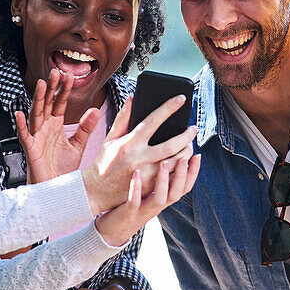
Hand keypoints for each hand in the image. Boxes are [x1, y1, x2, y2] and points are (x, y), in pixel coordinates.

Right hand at [15, 68, 99, 184]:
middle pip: (47, 104)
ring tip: (41, 84)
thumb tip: (95, 110)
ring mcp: (37, 137)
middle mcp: (45, 128)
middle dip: (51, 88)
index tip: (70, 76)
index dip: (64, 90)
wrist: (56, 190)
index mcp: (56, 125)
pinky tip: (19, 114)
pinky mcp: (31, 149)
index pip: (60, 103)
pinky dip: (21, 125)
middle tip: (55, 72)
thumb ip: (85, 128)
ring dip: (38, 99)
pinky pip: (24, 135)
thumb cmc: (62, 169)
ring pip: (36, 114)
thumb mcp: (78, 146)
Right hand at [82, 95, 196, 213]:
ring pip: (176, 163)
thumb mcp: (110, 138)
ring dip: (187, 152)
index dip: (169, 108)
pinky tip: (185, 160)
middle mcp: (140, 159)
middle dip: (186, 136)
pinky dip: (182, 168)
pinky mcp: (151, 188)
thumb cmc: (104, 162)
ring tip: (190, 144)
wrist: (96, 192)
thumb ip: (123, 118)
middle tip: (193, 128)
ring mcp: (147, 176)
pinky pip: (173, 177)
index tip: (181, 98)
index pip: (153, 121)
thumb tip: (133, 97)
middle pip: (171, 146)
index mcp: (130, 143)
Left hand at [95, 155, 199, 246]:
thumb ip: (159, 177)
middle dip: (182, 175)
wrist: (112, 230)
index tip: (198, 156)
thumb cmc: (132, 205)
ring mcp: (143, 210)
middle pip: (177, 193)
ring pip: (159, 199)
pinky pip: (134, 201)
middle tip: (184, 157)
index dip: (193, 173)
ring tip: (163, 162)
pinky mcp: (128, 213)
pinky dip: (136, 188)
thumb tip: (168, 155)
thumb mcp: (149, 192)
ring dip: (163, 181)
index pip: (184, 187)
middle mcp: (157, 206)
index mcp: (164, 199)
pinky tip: (136, 173)